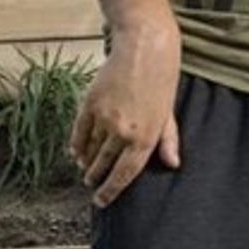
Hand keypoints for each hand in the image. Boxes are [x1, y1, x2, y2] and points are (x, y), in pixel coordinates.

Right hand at [70, 18, 181, 207]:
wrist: (145, 46)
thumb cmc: (161, 78)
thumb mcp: (168, 113)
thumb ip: (167, 141)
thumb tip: (172, 164)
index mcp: (146, 138)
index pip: (124, 175)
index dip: (111, 191)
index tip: (101, 201)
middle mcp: (124, 132)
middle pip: (104, 164)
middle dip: (96, 178)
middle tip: (91, 184)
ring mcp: (105, 118)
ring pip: (90, 149)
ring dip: (86, 162)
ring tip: (85, 168)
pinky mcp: (90, 103)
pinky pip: (79, 131)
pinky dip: (76, 144)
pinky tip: (76, 151)